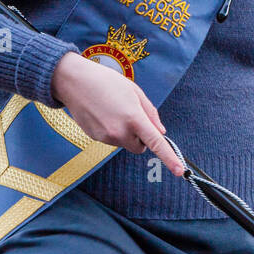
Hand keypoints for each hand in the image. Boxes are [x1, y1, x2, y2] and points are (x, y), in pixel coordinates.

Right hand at [50, 52, 182, 175]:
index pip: (156, 143)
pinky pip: (112, 140)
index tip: (180, 171)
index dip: (170, 158)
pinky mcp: (95, 138)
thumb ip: (151, 113)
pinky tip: (103, 114)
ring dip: (125, 132)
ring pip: (125, 143)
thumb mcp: (135, 91)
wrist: (74, 82)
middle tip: (132, 116)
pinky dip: (112, 131)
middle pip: (140, 147)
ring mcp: (106, 137)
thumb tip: (161, 132)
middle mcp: (120, 132)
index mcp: (134, 118)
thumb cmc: (107, 82)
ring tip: (114, 110)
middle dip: (141, 137)